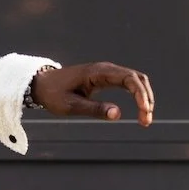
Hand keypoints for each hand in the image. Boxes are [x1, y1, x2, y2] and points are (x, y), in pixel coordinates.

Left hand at [30, 62, 153, 125]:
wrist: (42, 84)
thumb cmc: (53, 94)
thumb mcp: (71, 105)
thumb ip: (94, 109)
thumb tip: (117, 114)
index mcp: (98, 72)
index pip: (129, 78)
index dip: (140, 94)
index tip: (144, 112)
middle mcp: (106, 69)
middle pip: (137, 78)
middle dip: (146, 98)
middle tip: (146, 120)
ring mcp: (107, 72)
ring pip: (135, 80)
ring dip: (144, 97)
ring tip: (145, 119)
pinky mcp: (105, 77)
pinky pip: (128, 83)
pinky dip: (137, 95)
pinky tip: (139, 109)